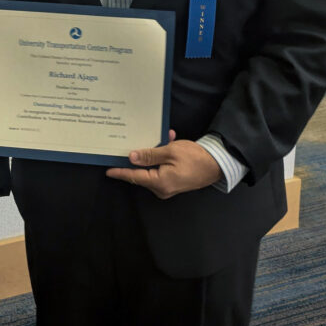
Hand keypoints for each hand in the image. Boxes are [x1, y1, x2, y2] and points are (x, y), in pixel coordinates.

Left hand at [105, 130, 222, 198]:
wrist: (218, 164)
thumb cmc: (195, 157)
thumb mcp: (170, 152)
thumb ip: (149, 155)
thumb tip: (131, 158)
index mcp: (160, 183)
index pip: (134, 177)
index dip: (120, 172)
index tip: (107, 170)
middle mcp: (162, 188)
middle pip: (142, 173)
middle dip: (137, 158)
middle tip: (126, 146)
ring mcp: (169, 186)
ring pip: (153, 169)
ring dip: (153, 154)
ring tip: (157, 137)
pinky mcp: (175, 181)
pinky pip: (162, 169)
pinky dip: (162, 157)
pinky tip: (167, 140)